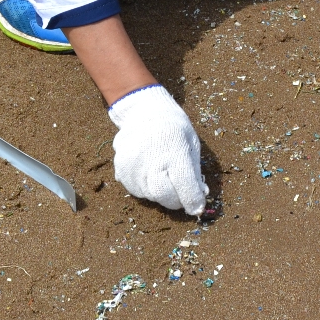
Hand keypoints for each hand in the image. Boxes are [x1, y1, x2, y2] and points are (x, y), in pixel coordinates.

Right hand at [108, 85, 207, 214]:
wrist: (144, 111)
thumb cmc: (175, 128)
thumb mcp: (192, 144)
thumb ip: (194, 173)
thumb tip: (199, 198)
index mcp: (174, 151)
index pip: (184, 187)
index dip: (193, 202)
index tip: (197, 208)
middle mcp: (151, 160)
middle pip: (164, 196)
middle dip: (176, 200)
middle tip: (181, 194)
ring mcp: (133, 166)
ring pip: (150, 196)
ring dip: (161, 193)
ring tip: (164, 175)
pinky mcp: (120, 170)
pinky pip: (136, 190)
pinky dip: (147, 188)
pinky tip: (151, 173)